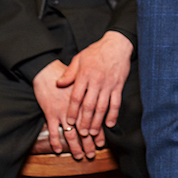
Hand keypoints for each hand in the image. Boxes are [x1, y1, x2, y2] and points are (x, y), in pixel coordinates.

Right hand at [34, 60, 96, 159]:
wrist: (47, 70)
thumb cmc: (64, 74)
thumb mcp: (81, 82)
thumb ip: (89, 93)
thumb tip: (99, 101)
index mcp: (83, 102)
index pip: (93, 121)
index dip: (97, 133)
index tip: (101, 143)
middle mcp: (74, 109)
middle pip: (83, 131)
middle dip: (88, 144)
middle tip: (92, 154)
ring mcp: (62, 112)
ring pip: (70, 134)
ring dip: (75, 147)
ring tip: (79, 156)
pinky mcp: (50, 113)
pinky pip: (53, 131)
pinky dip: (56, 142)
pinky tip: (59, 150)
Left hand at [56, 31, 133, 146]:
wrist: (117, 44)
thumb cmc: (96, 51)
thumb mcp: (79, 59)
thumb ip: (69, 73)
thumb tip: (58, 84)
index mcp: (84, 75)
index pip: (76, 97)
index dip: (72, 111)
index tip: (69, 122)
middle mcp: (96, 81)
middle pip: (89, 105)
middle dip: (84, 121)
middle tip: (80, 133)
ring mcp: (109, 85)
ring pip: (102, 107)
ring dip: (97, 122)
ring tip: (92, 133)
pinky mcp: (119, 86)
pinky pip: (116, 103)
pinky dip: (113, 115)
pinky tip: (109, 124)